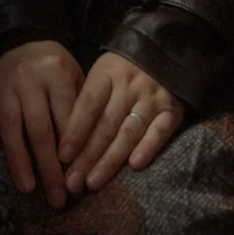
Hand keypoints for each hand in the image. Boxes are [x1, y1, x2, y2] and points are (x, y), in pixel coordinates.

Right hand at [0, 40, 84, 208]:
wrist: (21, 36)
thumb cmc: (54, 65)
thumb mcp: (74, 75)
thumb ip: (81, 107)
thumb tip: (87, 154)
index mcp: (56, 74)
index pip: (66, 119)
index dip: (72, 152)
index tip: (77, 182)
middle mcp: (30, 79)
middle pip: (40, 130)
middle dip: (49, 168)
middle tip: (57, 199)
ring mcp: (5, 84)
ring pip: (11, 126)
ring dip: (19, 160)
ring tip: (27, 188)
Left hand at [58, 53, 184, 193]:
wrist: (164, 52)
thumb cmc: (122, 70)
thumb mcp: (102, 74)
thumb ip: (88, 102)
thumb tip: (66, 142)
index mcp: (107, 74)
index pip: (88, 105)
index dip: (75, 132)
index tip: (62, 157)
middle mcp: (129, 86)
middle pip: (105, 125)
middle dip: (87, 157)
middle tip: (72, 182)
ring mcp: (152, 97)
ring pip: (128, 133)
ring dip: (110, 160)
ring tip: (93, 182)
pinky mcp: (172, 110)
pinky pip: (159, 132)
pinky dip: (147, 148)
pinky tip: (134, 166)